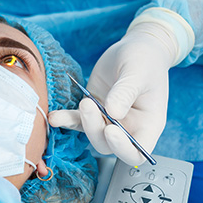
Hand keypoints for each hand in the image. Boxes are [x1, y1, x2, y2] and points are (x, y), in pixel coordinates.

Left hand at [49, 11, 191, 165]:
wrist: (133, 50)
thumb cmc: (145, 61)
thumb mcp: (138, 72)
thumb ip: (125, 92)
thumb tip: (113, 112)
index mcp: (148, 124)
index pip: (136, 151)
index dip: (122, 149)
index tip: (111, 131)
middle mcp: (128, 128)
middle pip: (108, 145)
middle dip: (95, 129)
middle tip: (88, 105)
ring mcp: (108, 121)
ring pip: (91, 134)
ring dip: (80, 123)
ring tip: (78, 104)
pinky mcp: (92, 111)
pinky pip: (76, 120)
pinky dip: (65, 118)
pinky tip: (54, 116)